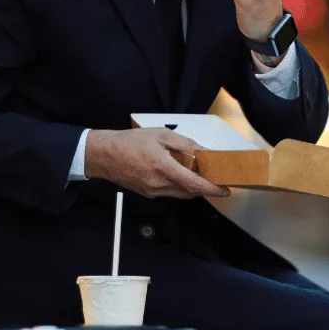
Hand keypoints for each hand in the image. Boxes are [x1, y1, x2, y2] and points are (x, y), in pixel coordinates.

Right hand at [84, 128, 230, 198]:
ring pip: (180, 193)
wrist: (103, 155)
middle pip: (190, 191)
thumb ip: (184, 144)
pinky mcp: (147, 194)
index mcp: (162, 167)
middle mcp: (158, 184)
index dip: (212, 189)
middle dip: (203, 185)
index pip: (193, 184)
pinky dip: (177, 185)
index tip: (225, 190)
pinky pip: (169, 192)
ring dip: (190, 186)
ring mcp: (152, 191)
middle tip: (210, 175)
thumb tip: (202, 152)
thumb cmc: (129, 142)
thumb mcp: (160, 135)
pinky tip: (175, 173)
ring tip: (192, 171)